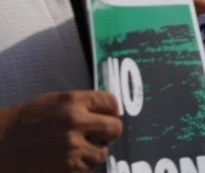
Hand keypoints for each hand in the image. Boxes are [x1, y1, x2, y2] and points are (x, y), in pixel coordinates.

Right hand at [0, 90, 122, 171]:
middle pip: (115, 128)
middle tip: (98, 135)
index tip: (107, 115)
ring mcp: (72, 147)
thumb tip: (108, 111)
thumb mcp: (54, 102)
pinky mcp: (68, 168)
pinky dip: (80, 166)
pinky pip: (88, 168)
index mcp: (73, 101)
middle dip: (109, 132)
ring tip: (75, 149)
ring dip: (93, 153)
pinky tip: (65, 160)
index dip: (111, 110)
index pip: (111, 102)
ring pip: (102, 153)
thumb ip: (82, 104)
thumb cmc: (25, 122)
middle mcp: (76, 122)